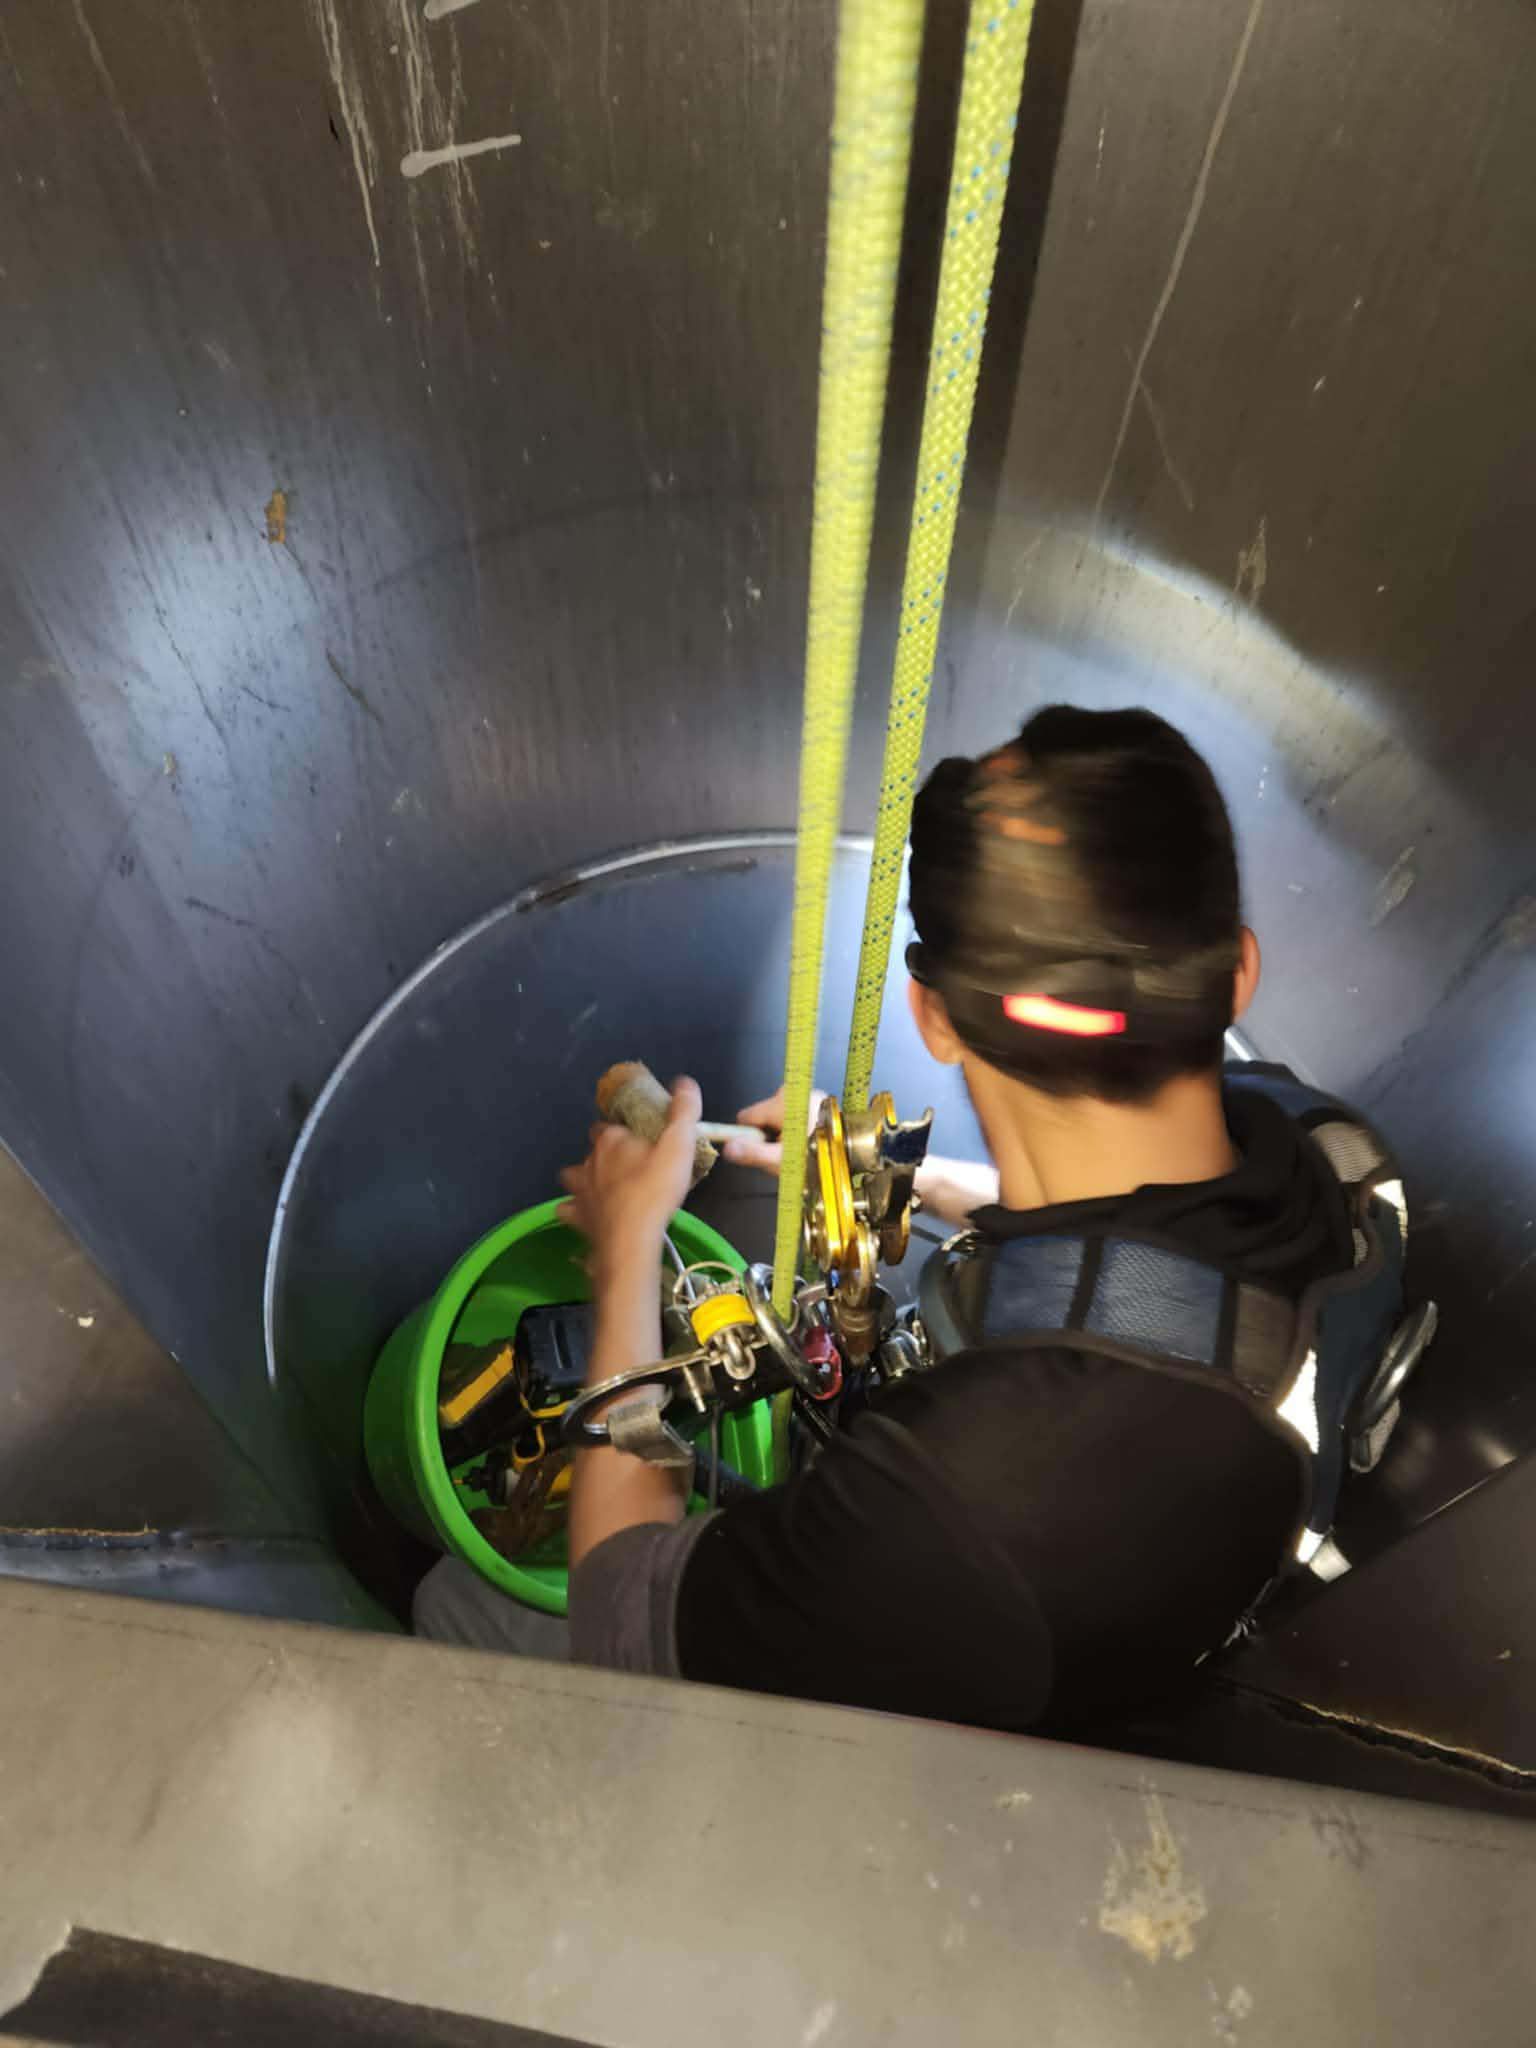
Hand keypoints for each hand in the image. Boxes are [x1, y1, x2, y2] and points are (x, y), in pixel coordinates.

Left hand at [559, 1076, 700, 1278]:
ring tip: (603, 1187)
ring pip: (573, 1177)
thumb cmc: (655, 1190)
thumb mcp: (678, 1147)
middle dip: (603, 1154)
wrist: (631, 1238)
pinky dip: (575, 1210)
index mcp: (611, 1140)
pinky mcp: (577, 1217)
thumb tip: (686, 1083)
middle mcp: (590, 1161)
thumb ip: (683, 1114)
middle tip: (626, 1164)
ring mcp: (580, 1190)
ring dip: (584, 1179)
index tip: (637, 1138)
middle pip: (592, 1150)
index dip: (622, 1131)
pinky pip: (568, 1209)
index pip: (609, 1126)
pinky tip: (588, 1213)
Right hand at [720, 1083, 825, 1177]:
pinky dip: (797, 1130)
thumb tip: (728, 1148)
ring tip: (799, 1151)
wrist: (853, 1156)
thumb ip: (752, 1152)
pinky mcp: (818, 1103)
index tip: (761, 1150)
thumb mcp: (781, 1160)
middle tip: (785, 1155)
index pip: (746, 1117)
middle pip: (763, 1117)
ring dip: (784, 1135)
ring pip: (779, 1118)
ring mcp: (809, 1096)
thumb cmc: (819, 1158)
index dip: (749, 1137)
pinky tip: (807, 1143)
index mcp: (783, 1102)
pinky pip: (795, 1116)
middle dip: (769, 1137)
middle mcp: (795, 1093)